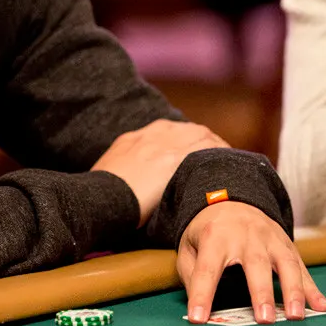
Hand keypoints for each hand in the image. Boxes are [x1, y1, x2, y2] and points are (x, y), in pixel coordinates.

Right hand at [92, 119, 227, 224]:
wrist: (100, 196)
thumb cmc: (98, 194)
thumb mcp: (104, 174)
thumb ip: (118, 172)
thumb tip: (121, 185)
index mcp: (132, 139)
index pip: (165, 131)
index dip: (181, 140)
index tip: (189, 150)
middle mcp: (150, 135)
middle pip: (185, 129)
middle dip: (201, 139)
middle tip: (214, 153)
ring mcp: (163, 144)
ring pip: (199, 134)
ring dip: (214, 144)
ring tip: (226, 158)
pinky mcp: (174, 158)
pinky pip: (205, 147)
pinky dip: (219, 152)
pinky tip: (227, 162)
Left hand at [178, 201, 325, 323]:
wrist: (231, 200)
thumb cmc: (208, 231)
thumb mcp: (188, 246)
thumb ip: (191, 273)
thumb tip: (197, 303)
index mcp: (214, 236)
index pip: (207, 269)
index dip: (202, 294)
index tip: (198, 319)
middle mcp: (245, 236)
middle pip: (255, 264)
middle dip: (260, 292)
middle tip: (264, 319)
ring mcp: (270, 238)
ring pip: (285, 264)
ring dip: (293, 291)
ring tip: (295, 316)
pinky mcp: (286, 244)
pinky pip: (301, 267)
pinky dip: (313, 288)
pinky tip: (321, 306)